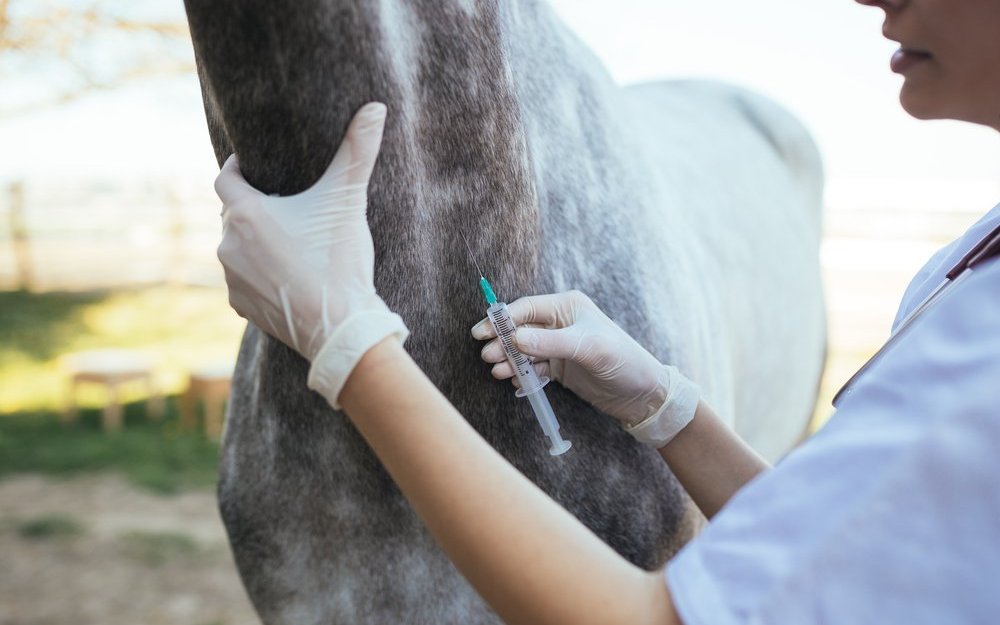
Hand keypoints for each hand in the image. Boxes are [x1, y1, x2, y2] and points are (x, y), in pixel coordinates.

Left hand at [215, 102, 407, 407]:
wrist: (340, 328)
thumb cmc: (339, 262)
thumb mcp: (348, 201)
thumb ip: (358, 152)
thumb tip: (375, 108)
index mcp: (246, 214)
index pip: (225, 179)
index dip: (237, 168)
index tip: (251, 164)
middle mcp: (228, 246)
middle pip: (234, 215)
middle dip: (253, 208)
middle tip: (284, 205)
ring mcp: (232, 279)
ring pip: (237, 250)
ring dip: (254, 243)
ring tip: (287, 242)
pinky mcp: (242, 307)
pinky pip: (243, 281)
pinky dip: (259, 275)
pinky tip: (286, 276)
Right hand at [471, 291, 698, 444]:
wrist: (643, 394)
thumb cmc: (622, 361)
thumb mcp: (588, 348)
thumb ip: (550, 342)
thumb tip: (515, 337)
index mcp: (568, 307)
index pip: (527, 308)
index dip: (502, 319)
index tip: (481, 332)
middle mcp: (561, 323)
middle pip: (521, 329)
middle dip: (503, 343)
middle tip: (488, 357)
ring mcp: (559, 346)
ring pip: (524, 350)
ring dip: (510, 360)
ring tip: (498, 373)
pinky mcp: (559, 367)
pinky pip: (533, 368)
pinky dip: (523, 375)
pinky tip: (517, 383)